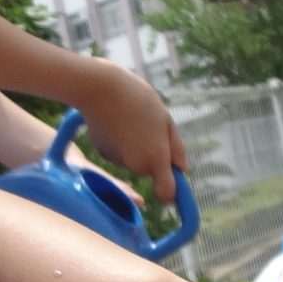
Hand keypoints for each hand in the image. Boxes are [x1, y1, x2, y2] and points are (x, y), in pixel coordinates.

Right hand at [76, 60, 187, 203]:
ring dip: (136, 146)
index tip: (175, 188)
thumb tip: (183, 169)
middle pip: (150, 169)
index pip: (166, 193)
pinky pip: (119, 153)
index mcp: (156, 158)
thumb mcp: (165, 120)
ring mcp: (118, 162)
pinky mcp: (104, 154)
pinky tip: (117, 122)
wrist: (99, 88)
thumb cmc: (138, 99)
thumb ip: (176, 148)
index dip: (172, 193)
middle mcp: (137, 166)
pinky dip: (121, 142)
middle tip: (150, 126)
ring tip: (132, 120)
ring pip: (134, 160)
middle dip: (153, 154)